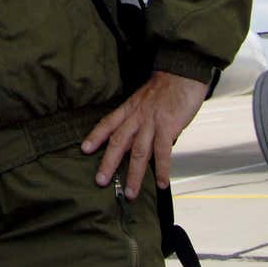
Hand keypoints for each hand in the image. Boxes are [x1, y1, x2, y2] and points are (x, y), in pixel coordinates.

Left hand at [81, 70, 208, 198]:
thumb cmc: (167, 86)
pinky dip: (162, 169)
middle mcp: (137, 117)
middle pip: (118, 142)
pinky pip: (163, 152)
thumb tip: (138, 138)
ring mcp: (152, 123)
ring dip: (134, 175)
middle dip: (108, 163)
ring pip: (139, 153)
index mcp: (130, 108)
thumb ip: (140, 119)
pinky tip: (162, 183)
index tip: (84, 149)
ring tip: (130, 193)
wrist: (183, 73)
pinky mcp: (168, 127)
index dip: (95, 136)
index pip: (108, 123)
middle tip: (100, 181)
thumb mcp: (145, 99)